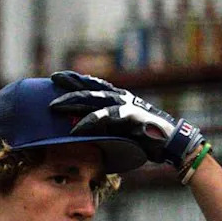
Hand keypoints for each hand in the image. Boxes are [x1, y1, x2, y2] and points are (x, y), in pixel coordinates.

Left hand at [48, 70, 205, 168]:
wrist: (170, 143)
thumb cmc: (144, 138)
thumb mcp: (119, 128)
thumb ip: (103, 125)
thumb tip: (80, 129)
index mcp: (117, 98)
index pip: (93, 85)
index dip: (75, 79)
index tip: (56, 77)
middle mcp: (120, 97)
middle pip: (89, 87)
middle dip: (69, 83)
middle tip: (52, 80)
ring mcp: (125, 104)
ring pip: (92, 99)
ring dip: (72, 101)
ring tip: (53, 107)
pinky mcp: (129, 115)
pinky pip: (104, 117)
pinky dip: (88, 123)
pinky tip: (74, 129)